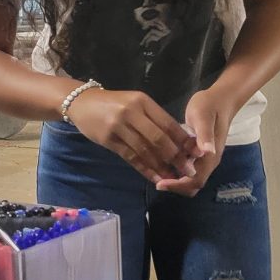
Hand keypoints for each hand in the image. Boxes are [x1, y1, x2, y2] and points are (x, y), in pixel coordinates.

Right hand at [67, 88, 202, 183]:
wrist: (82, 102)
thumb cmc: (113, 103)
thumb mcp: (135, 103)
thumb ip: (153, 118)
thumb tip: (178, 141)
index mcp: (143, 101)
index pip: (168, 123)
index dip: (184, 140)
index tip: (197, 154)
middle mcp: (132, 113)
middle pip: (158, 138)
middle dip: (176, 157)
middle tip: (189, 171)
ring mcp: (119, 126)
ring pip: (145, 150)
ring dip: (161, 167)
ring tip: (173, 178)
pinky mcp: (108, 139)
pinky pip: (131, 157)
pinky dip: (145, 169)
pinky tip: (155, 178)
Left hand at [156, 87, 237, 196]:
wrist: (219, 99)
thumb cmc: (209, 106)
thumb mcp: (203, 117)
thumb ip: (205, 135)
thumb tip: (207, 152)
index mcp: (210, 156)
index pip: (195, 181)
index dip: (177, 185)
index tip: (159, 183)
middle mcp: (208, 162)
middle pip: (192, 184)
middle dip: (175, 186)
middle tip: (155, 179)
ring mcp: (205, 158)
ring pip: (190, 178)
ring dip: (174, 180)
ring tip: (155, 173)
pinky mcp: (199, 154)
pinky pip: (188, 169)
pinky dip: (176, 171)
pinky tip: (162, 163)